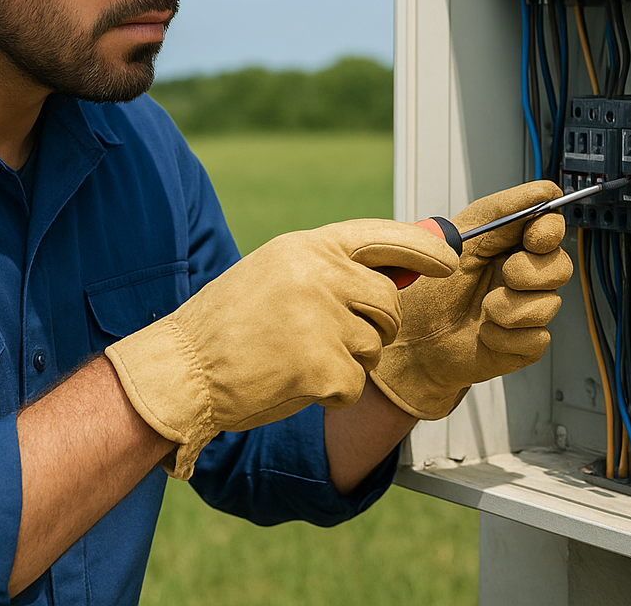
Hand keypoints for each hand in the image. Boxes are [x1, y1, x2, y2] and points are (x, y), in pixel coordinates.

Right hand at [105, 219, 457, 478]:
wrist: (182, 368)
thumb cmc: (228, 323)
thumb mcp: (278, 273)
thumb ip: (334, 268)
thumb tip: (402, 271)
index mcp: (307, 247)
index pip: (385, 237)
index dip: (424, 249)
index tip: (448, 260)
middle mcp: (319, 275)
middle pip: (389, 304)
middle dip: (377, 327)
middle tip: (337, 338)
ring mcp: (322, 320)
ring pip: (373, 347)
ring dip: (346, 361)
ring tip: (295, 356)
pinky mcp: (321, 367)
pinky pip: (355, 385)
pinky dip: (331, 393)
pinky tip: (292, 382)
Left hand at [369, 181, 571, 419]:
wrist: (411, 340)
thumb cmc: (426, 291)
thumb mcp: (456, 239)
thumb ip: (499, 211)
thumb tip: (542, 190)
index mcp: (507, 245)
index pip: (550, 227)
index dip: (549, 230)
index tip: (534, 238)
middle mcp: (521, 276)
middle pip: (561, 265)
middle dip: (530, 272)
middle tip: (503, 275)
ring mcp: (525, 310)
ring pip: (549, 303)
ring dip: (509, 307)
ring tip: (483, 309)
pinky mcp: (524, 344)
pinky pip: (535, 338)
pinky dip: (504, 336)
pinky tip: (484, 333)